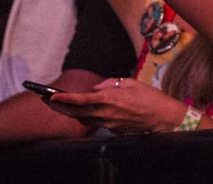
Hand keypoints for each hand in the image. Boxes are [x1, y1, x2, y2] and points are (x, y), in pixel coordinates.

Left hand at [44, 77, 186, 133]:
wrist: (163, 118)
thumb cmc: (150, 98)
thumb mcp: (131, 82)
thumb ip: (110, 83)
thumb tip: (97, 88)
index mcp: (110, 99)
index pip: (81, 100)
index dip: (65, 99)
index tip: (52, 97)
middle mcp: (107, 114)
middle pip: (78, 113)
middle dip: (63, 107)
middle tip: (49, 101)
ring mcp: (110, 125)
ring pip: (87, 119)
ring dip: (75, 113)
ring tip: (64, 106)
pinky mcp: (115, 131)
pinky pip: (99, 123)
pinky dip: (92, 117)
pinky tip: (90, 112)